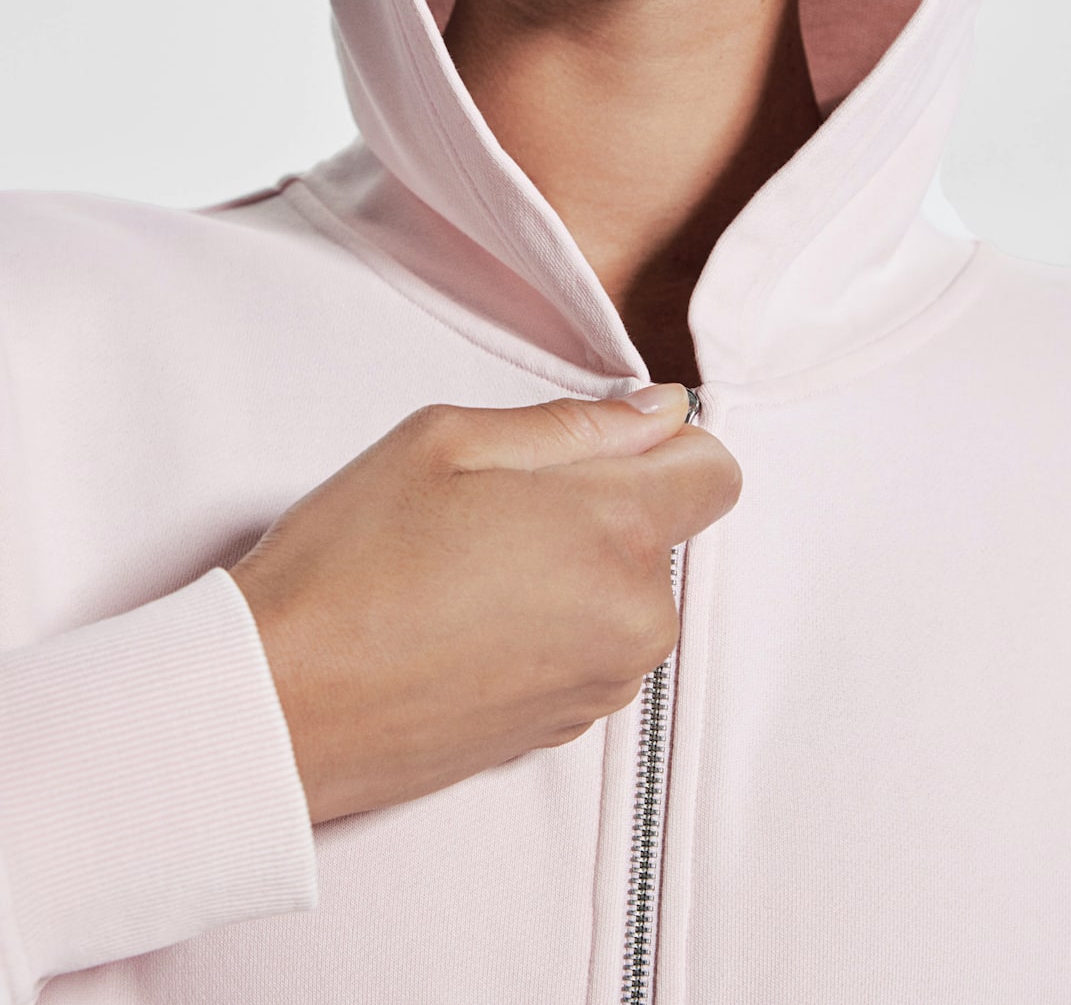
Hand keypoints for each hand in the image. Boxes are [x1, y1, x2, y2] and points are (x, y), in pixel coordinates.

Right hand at [229, 386, 740, 823]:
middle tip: (496, 504)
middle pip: (667, 534)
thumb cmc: (347, 566)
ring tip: (469, 568)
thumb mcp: (447, 442)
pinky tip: (465, 620)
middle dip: (605, 507)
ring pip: (626, 594)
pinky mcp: (565, 730)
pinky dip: (549, 628)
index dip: (661, 445)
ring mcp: (602, 685)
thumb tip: (658, 413)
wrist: (280, 705)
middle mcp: (632, 621)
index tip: (596, 445)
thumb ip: (575, 424)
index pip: (717, 471)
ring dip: (576, 571)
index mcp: (616, 534)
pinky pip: (590, 650)